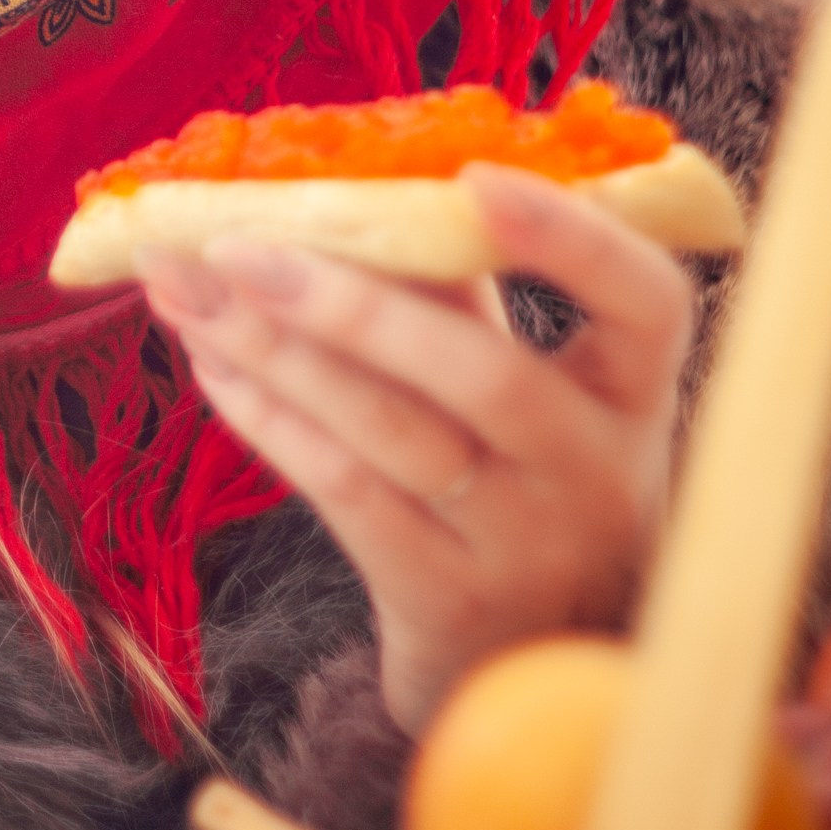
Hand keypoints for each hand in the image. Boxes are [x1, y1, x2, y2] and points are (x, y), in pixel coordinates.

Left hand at [142, 165, 693, 735]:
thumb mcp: (535, 386)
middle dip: (349, 303)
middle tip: (233, 242)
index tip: (475, 176)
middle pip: (482, 376)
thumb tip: (343, 178)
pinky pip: (343, 490)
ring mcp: (520, 542)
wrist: (528, 653)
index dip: (572, 239)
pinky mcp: (442, 595)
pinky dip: (268, 417)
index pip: (647, 302)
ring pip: (390, 433)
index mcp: (632, 390)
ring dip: (272, 350)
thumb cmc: (519, 473)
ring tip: (182, 286)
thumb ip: (466, 293)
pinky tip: (209, 361)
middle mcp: (590, 469)